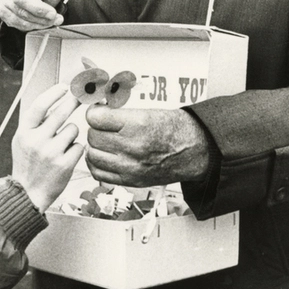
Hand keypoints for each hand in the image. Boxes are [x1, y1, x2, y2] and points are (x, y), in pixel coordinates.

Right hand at [12, 84, 83, 211]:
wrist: (27, 194)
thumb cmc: (27, 163)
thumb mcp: (22, 140)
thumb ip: (35, 122)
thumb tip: (55, 100)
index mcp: (24, 132)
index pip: (40, 105)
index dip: (54, 93)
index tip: (64, 87)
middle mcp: (36, 141)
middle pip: (61, 112)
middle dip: (73, 102)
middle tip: (79, 97)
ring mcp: (51, 153)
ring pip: (73, 129)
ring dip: (72, 133)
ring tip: (62, 144)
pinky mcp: (65, 165)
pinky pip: (79, 146)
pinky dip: (76, 149)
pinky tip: (66, 156)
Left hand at [85, 106, 210, 187]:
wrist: (195, 150)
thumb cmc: (175, 128)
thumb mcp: (149, 110)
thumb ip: (121, 111)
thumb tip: (98, 108)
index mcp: (138, 124)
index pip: (95, 118)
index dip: (94, 112)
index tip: (98, 110)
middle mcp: (133, 147)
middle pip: (93, 136)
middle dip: (95, 128)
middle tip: (103, 125)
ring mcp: (131, 166)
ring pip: (92, 155)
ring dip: (95, 146)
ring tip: (104, 140)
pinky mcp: (131, 180)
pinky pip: (99, 173)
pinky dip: (97, 163)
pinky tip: (104, 155)